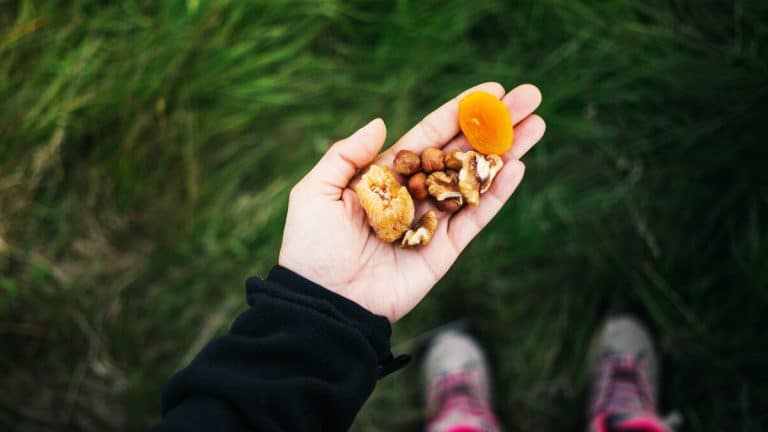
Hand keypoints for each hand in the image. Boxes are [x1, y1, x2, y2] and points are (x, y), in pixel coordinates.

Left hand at [278, 82, 544, 321]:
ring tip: (536, 125)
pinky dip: (496, 194)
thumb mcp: (316, 191)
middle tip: (529, 99)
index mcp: (385, 175)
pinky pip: (475, 218)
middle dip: (495, 127)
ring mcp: (431, 222)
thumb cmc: (312, 246)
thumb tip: (381, 122)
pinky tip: (517, 167)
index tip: (491, 91)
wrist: (324, 301)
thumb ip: (347, 154)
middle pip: (461, 153)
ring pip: (475, 181)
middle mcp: (413, 194)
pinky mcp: (444, 251)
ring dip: (506, 154)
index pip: (430, 136)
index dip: (460, 113)